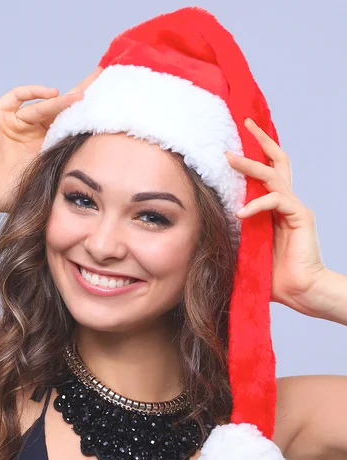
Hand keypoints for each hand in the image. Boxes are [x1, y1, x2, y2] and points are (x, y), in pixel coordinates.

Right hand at [0, 67, 102, 216]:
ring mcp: (15, 123)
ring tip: (81, 96)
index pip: (69, 127)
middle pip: (60, 110)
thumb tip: (95, 177)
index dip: (86, 116)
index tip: (107, 106)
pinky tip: (52, 94)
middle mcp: (32, 133)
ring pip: (43, 107)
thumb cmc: (6, 195)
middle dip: (80, 96)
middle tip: (101, 79)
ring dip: (62, 101)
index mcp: (44, 148)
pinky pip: (17, 98)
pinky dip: (33, 92)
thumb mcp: (43, 183)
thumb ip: (62, 175)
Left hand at [225, 118, 326, 316]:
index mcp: (274, 207)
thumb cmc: (271, 272)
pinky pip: (276, 200)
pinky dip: (256, 204)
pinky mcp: (299, 216)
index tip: (236, 138)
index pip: (266, 172)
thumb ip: (232, 233)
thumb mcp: (244, 247)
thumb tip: (205, 226)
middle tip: (245, 123)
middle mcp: (285, 201)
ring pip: (272, 175)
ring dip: (250, 166)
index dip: (254, 154)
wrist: (299, 290)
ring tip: (229, 158)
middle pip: (277, 160)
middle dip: (261, 140)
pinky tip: (241, 214)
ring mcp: (293, 207)